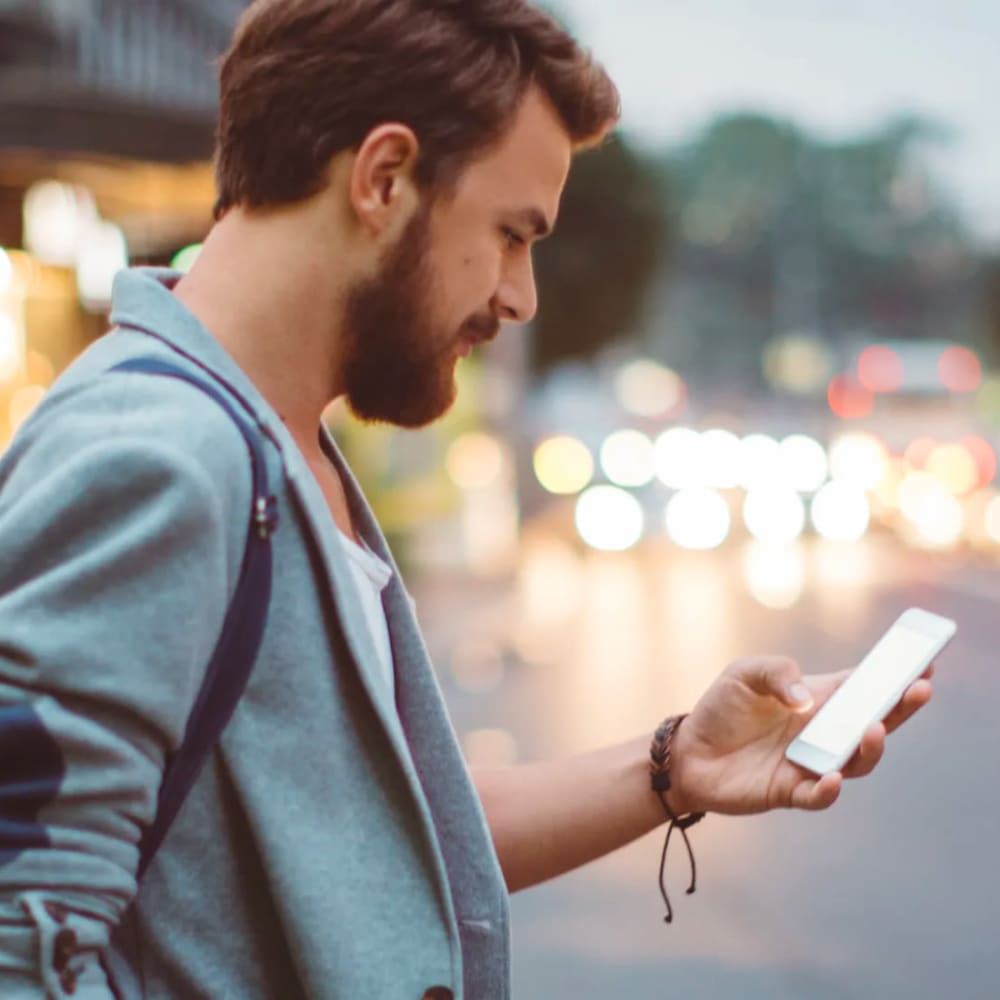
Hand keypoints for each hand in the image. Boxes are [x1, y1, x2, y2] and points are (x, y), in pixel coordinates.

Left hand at [669, 656, 933, 816]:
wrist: (688, 752)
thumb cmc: (721, 709)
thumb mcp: (744, 673)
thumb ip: (778, 673)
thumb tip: (807, 701)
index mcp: (819, 699)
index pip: (866, 687)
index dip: (896, 676)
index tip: (924, 661)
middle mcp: (823, 732)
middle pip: (876, 722)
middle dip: (902, 707)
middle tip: (920, 689)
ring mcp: (811, 763)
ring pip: (857, 761)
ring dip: (870, 748)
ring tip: (872, 729)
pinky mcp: (790, 791)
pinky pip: (818, 795)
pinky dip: (828, 789)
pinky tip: (830, 776)